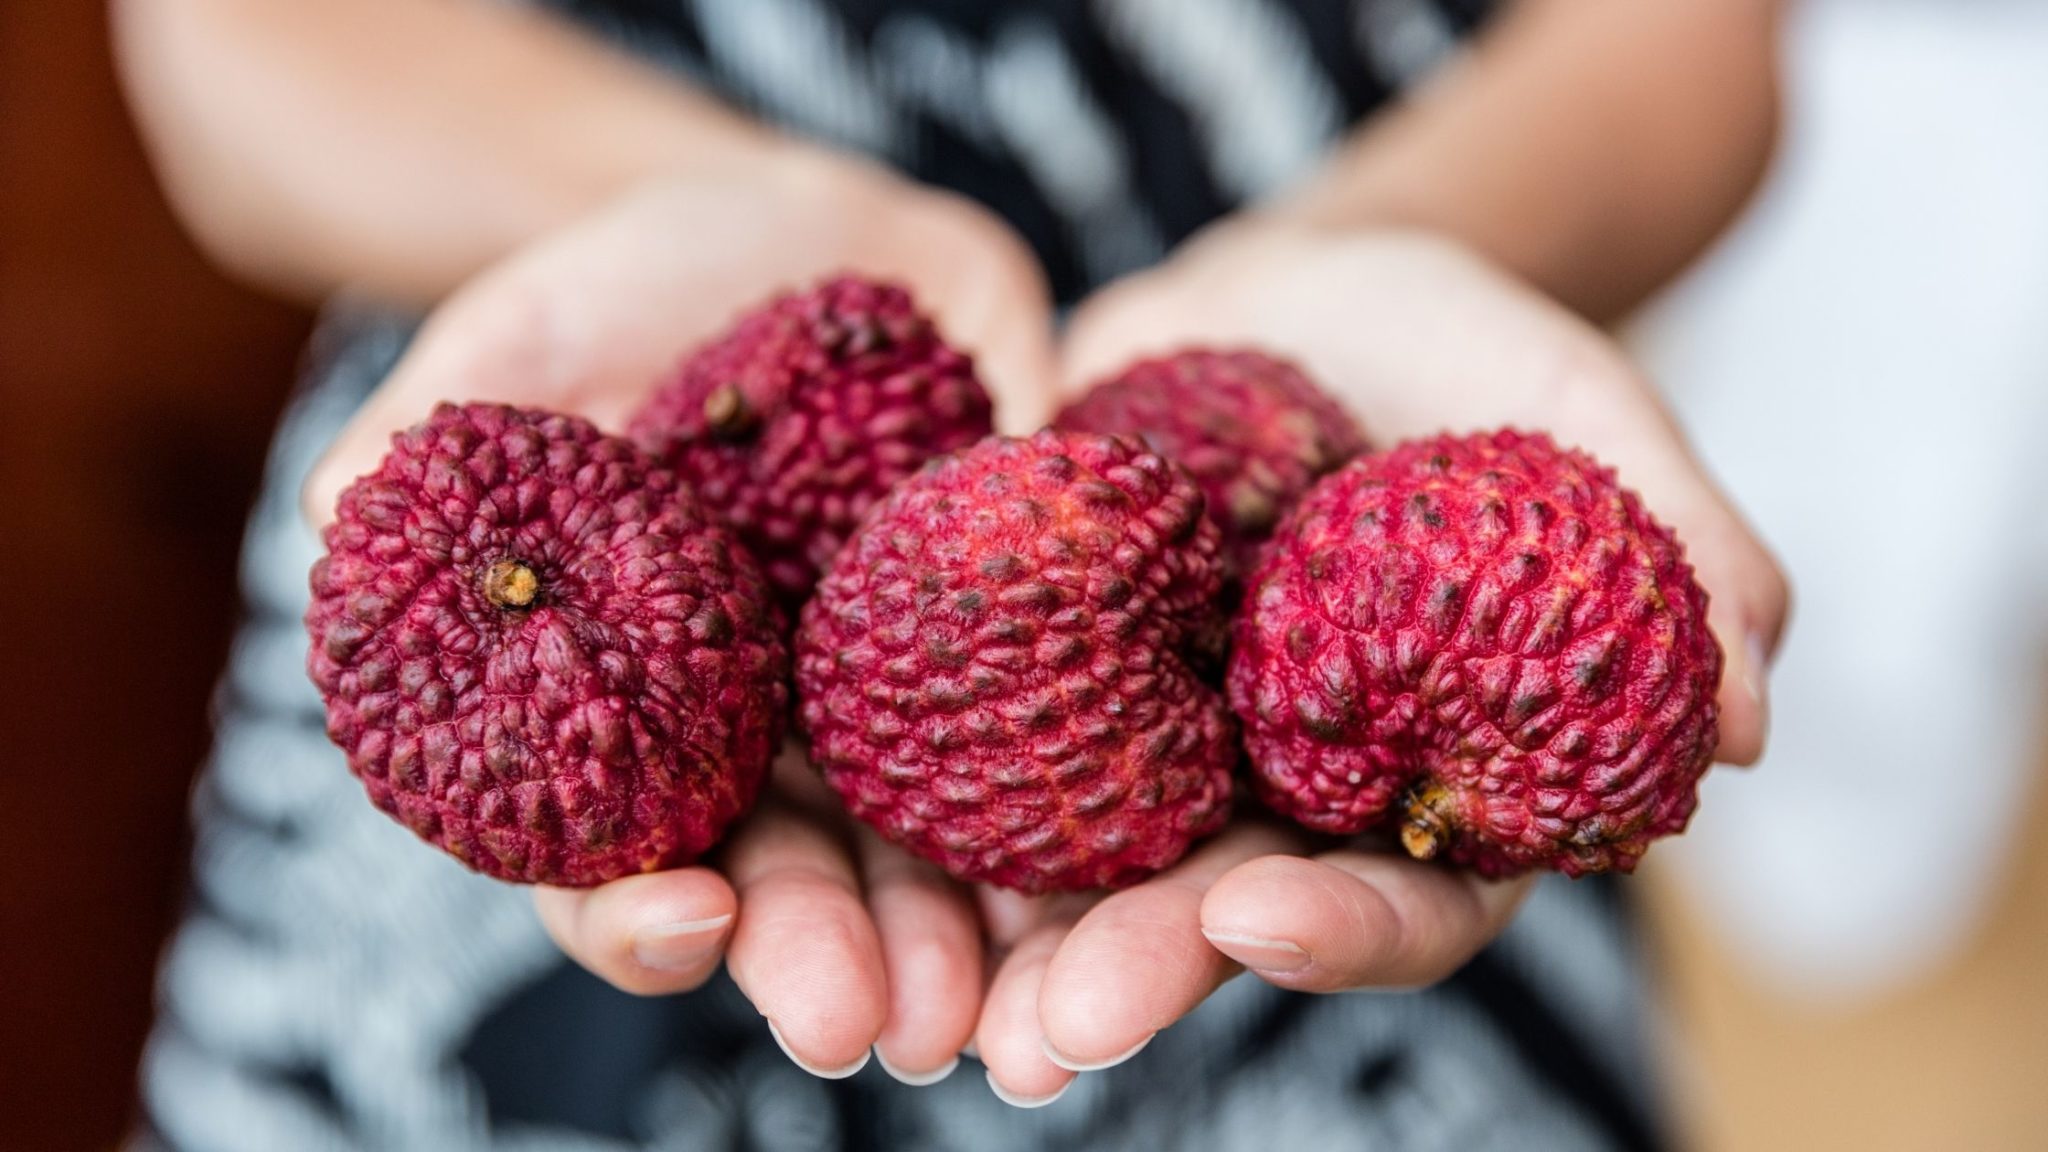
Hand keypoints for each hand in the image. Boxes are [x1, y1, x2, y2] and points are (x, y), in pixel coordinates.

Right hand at [302, 149, 1063, 1083]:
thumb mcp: (533, 328)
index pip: (598, 849)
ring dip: (961, 942)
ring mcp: (883, 710)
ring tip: (1003, 1009)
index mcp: (617, 706)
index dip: (627, 901)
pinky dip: (1083, 826)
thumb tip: (333, 512)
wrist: (822, 238)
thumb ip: (442, 425)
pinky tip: (1123, 880)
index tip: (682, 914)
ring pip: (921, 859)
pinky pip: (1052, 755)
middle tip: (868, 1025)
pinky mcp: (1007, 655)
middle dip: (820, 958)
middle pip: (779, 884)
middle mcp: (753, 740)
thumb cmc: (644, 280)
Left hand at [970, 220, 1789, 1102]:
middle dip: (1148, 971)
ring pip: (1090, 876)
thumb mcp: (1576, 404)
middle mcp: (1289, 795)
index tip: (1270, 920)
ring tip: (951, 1010)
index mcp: (1430, 776)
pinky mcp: (1050, 688)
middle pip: (1227, 916)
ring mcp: (1164, 751)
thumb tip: (1756, 714)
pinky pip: (981, 765)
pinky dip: (928, 823)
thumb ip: (1671, 539)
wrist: (1284, 291)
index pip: (1414, 892)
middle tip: (1060, 1027)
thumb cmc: (1456, 348)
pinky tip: (860, 871)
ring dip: (1019, 948)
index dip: (1351, 923)